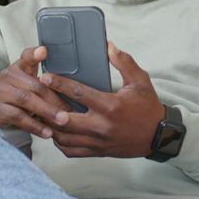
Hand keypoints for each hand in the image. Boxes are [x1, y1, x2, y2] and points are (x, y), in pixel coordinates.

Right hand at [0, 46, 70, 138]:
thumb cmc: (13, 92)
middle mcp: (9, 77)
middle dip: (55, 99)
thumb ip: (43, 81)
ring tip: (63, 121)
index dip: (34, 54)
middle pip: (34, 86)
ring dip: (47, 112)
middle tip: (71, 110)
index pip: (26, 57)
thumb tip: (72, 89)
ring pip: (27, 101)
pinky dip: (35, 126)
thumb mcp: (24, 81)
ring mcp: (2, 93)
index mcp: (18, 68)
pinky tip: (47, 132)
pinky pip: (19, 118)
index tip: (43, 51)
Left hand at [39, 42, 164, 157]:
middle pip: (64, 119)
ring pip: (64, 137)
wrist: (159, 136)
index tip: (46, 76)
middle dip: (48, 107)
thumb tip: (108, 46)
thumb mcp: (140, 81)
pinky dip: (60, 142)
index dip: (59, 84)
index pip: (78, 94)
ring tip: (43, 113)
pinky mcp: (98, 151)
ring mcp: (98, 141)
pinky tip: (56, 131)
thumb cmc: (148, 107)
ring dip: (50, 126)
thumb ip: (124, 62)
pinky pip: (72, 150)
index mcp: (111, 106)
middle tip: (38, 96)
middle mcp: (102, 126)